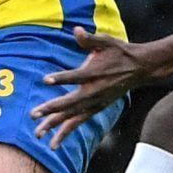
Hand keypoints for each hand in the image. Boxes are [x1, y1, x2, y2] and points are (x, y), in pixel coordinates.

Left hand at [31, 27, 158, 146]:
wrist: (139, 68)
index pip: (76, 76)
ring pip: (72, 117)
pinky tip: (53, 142)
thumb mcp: (106, 41)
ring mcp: (95, 102)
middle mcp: (94, 91)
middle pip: (70, 102)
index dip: (61, 78)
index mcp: (95, 73)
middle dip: (51, 109)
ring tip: (38, 135)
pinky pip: (78, 122)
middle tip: (33, 114)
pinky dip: (66, 132)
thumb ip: (90, 39)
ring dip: (54, 126)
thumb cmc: (119, 52)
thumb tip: (77, 30)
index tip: (45, 79)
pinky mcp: (96, 108)